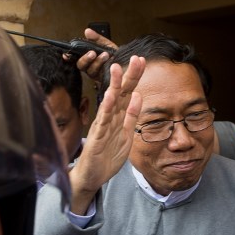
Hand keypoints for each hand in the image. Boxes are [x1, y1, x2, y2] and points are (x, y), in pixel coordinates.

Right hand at [68, 55, 144, 213]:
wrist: (92, 176)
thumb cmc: (106, 156)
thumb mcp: (126, 135)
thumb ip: (131, 116)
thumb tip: (138, 96)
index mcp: (118, 117)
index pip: (127, 93)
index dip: (134, 78)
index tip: (142, 61)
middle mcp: (109, 118)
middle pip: (120, 92)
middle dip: (128, 75)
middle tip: (136, 58)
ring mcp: (102, 126)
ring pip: (109, 102)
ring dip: (114, 85)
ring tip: (117, 68)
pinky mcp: (97, 137)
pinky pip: (102, 120)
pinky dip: (106, 107)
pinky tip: (109, 95)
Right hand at [69, 28, 119, 82]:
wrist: (131, 65)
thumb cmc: (118, 57)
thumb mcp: (107, 44)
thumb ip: (97, 38)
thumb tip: (87, 31)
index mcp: (89, 59)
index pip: (76, 59)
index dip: (69, 57)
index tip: (66, 54)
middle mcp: (91, 67)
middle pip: (81, 66)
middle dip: (85, 58)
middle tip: (92, 53)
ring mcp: (97, 75)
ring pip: (90, 70)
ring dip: (97, 62)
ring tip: (105, 55)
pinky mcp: (104, 80)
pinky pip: (101, 76)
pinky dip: (104, 68)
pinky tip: (109, 61)